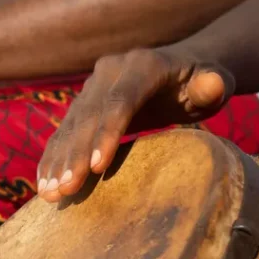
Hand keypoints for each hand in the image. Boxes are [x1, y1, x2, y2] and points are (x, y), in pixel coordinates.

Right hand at [37, 47, 231, 202]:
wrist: (182, 65)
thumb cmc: (203, 80)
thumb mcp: (215, 80)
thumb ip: (213, 84)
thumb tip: (214, 85)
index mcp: (144, 64)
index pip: (121, 100)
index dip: (107, 132)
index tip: (95, 166)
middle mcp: (111, 71)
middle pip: (89, 115)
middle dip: (75, 154)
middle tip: (65, 189)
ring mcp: (94, 85)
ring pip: (72, 124)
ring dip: (58, 160)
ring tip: (49, 193)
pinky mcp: (86, 102)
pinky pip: (65, 130)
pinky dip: (53, 156)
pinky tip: (44, 182)